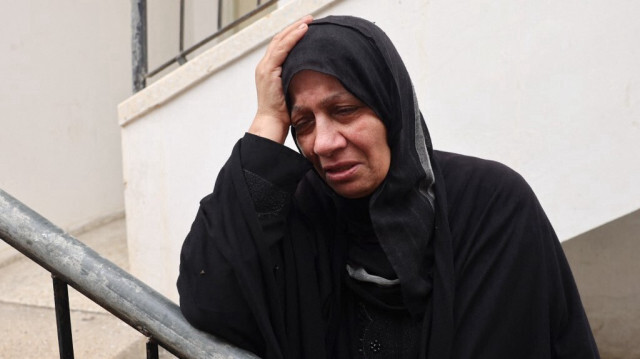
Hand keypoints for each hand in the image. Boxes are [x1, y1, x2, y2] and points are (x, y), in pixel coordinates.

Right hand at [248, 15, 312, 143]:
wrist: (272, 123)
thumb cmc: (283, 112)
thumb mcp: (291, 91)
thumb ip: (296, 79)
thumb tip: (311, 73)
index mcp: (269, 69)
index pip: (280, 46)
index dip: (292, 34)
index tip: (306, 27)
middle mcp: (264, 66)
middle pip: (279, 39)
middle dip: (294, 27)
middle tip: (309, 19)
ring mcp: (265, 68)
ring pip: (279, 41)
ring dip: (294, 29)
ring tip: (308, 21)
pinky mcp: (268, 72)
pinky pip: (281, 50)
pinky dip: (292, 39)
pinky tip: (302, 32)